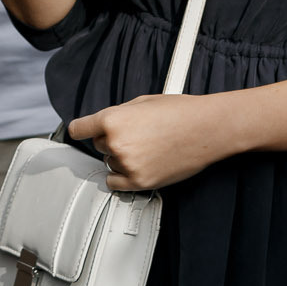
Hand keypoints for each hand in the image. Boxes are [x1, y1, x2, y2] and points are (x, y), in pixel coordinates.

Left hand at [68, 93, 235, 191]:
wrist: (207, 129)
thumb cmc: (179, 112)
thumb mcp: (142, 102)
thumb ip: (118, 115)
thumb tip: (104, 125)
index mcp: (112, 119)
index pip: (79, 129)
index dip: (80, 130)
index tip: (79, 133)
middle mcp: (116, 143)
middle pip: (98, 146)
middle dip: (111, 140)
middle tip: (136, 135)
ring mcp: (127, 164)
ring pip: (109, 163)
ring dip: (121, 158)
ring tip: (146, 148)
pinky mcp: (140, 182)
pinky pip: (115, 183)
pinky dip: (122, 176)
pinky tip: (136, 166)